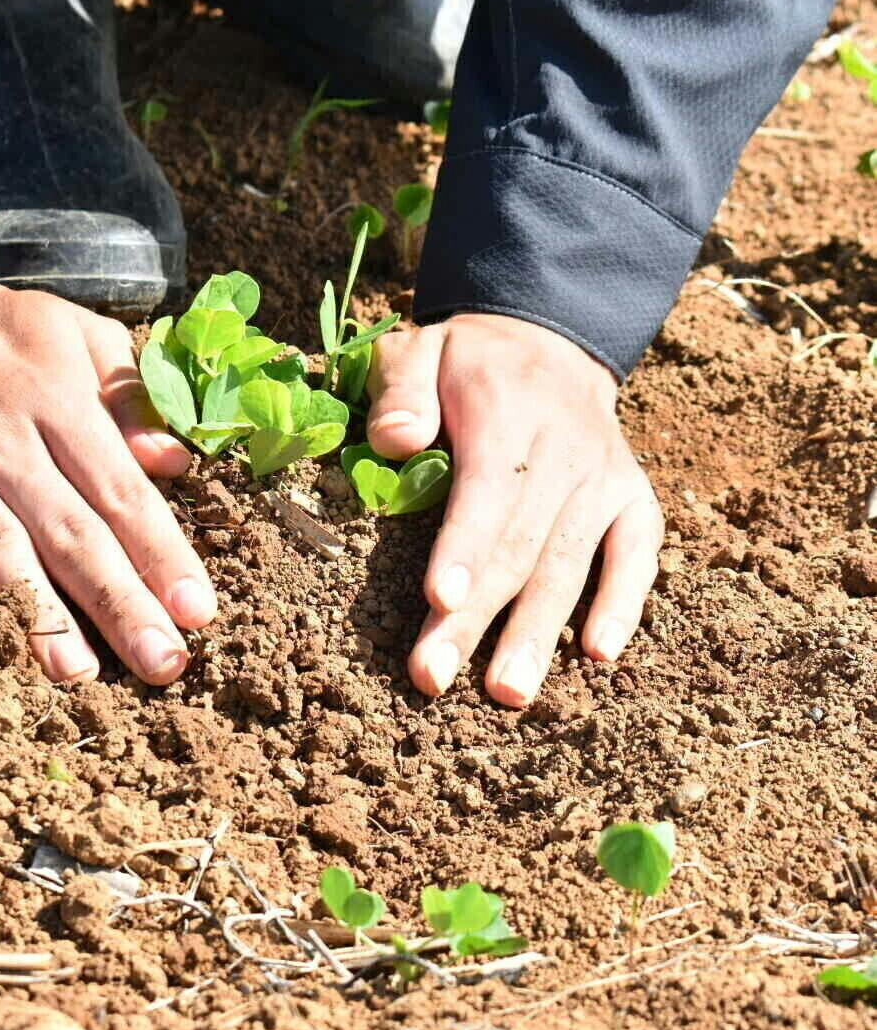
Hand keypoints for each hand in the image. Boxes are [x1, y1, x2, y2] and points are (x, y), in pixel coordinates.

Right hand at [0, 284, 216, 685]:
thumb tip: (174, 461)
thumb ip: (128, 393)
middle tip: (159, 664)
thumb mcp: (74, 332)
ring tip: (75, 671)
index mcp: (57, 396)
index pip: (120, 489)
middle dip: (118, 601)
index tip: (195, 613)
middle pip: (67, 528)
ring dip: (35, 608)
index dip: (160, 554)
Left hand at [365, 313, 663, 707]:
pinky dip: (624, 604)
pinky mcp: (632, 500)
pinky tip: (598, 655)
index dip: (464, 548)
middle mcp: (567, 453)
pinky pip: (636, 556)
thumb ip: (402, 389)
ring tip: (506, 694)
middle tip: (435, 677)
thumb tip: (394, 441)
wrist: (549, 336)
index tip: (440, 601)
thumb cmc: (466, 360)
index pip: (487, 490)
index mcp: (508, 415)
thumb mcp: (421, 348)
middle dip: (478, 618)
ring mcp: (605, 480)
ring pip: (569, 565)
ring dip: (538, 633)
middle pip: (519, 545)